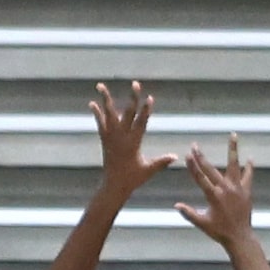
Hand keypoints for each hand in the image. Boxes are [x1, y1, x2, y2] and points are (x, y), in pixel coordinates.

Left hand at [90, 81, 175, 200]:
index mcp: (134, 143)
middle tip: (135, 83)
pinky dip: (97, 113)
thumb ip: (161, 162)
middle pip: (128, 113)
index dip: (146, 110)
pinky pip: (100, 124)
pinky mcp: (104, 140)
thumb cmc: (132, 179)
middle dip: (133, 98)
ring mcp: (112, 137)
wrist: (113, 186)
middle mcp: (122, 137)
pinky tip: (92, 103)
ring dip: (106, 99)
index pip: (142, 123)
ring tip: (100, 85)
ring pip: (109, 114)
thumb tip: (176, 157)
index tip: (149, 98)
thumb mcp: (148, 170)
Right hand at [177, 136, 255, 247]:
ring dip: (233, 150)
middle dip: (201, 157)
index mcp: (213, 197)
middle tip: (194, 145)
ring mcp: (237, 189)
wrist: (240, 237)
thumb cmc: (220, 232)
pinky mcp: (246, 192)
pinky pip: (248, 177)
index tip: (188, 154)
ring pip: (234, 165)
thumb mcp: (202, 223)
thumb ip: (189, 213)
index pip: (200, 178)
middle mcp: (225, 190)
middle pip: (211, 169)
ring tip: (233, 135)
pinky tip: (250, 159)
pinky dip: (249, 168)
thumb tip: (176, 205)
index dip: (193, 166)